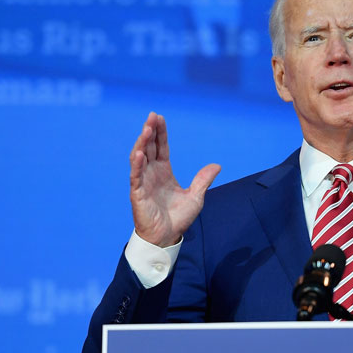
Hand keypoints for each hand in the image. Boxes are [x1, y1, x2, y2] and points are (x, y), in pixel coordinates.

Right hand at [129, 112, 220, 246]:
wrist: (167, 237)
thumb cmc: (178, 218)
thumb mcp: (196, 197)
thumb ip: (203, 180)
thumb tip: (217, 165)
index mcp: (163, 172)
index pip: (161, 147)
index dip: (160, 133)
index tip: (160, 118)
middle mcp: (151, 174)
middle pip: (149, 147)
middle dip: (150, 131)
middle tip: (152, 116)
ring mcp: (143, 182)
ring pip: (139, 158)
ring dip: (142, 143)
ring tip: (146, 129)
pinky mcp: (137, 193)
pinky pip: (135, 176)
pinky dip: (137, 164)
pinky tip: (140, 153)